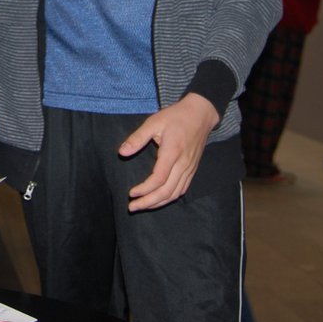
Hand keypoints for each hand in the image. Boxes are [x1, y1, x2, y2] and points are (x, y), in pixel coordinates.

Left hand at [119, 93, 218, 211]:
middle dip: (149, 202)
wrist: (200, 114)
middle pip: (167, 191)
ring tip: (143, 206)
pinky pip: (182, 189)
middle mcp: (183, 164)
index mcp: (172, 152)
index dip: (144, 190)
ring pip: (175, 193)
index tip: (131, 194)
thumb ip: (137, 138)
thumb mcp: (153, 122)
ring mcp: (190, 168)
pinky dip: (170, 198)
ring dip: (159, 203)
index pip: (158, 179)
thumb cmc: (176, 117)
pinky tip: (159, 199)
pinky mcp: (192, 169)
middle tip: (133, 207)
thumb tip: (122, 152)